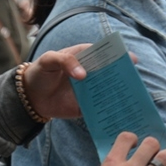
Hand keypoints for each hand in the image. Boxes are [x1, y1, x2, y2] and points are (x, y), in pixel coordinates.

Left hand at [22, 46, 139, 120]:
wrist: (30, 97)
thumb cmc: (40, 73)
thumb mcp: (49, 60)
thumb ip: (65, 61)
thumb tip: (83, 75)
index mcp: (84, 57)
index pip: (104, 53)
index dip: (119, 55)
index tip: (132, 60)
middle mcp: (91, 72)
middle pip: (111, 73)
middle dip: (123, 76)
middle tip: (134, 81)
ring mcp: (90, 90)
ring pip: (108, 90)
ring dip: (119, 94)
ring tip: (132, 98)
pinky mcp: (86, 106)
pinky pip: (100, 108)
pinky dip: (109, 110)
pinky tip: (120, 113)